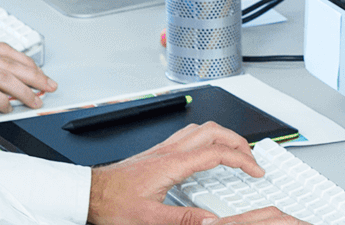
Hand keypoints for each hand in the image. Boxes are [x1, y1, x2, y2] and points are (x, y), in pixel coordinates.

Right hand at [0, 39, 58, 114]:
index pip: (4, 50)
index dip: (26, 62)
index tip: (39, 73)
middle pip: (10, 62)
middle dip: (34, 75)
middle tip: (48, 86)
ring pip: (3, 76)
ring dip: (24, 90)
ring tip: (36, 101)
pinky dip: (2, 99)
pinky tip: (8, 107)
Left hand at [87, 122, 303, 224]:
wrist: (89, 193)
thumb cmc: (113, 203)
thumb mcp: (150, 219)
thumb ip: (184, 220)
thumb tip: (212, 220)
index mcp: (172, 165)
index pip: (217, 153)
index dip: (242, 160)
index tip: (255, 171)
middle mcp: (169, 152)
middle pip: (213, 132)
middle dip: (239, 142)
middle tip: (252, 159)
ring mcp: (163, 149)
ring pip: (201, 128)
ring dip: (224, 136)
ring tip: (236, 151)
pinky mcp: (156, 152)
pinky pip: (189, 135)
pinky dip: (207, 138)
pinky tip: (206, 151)